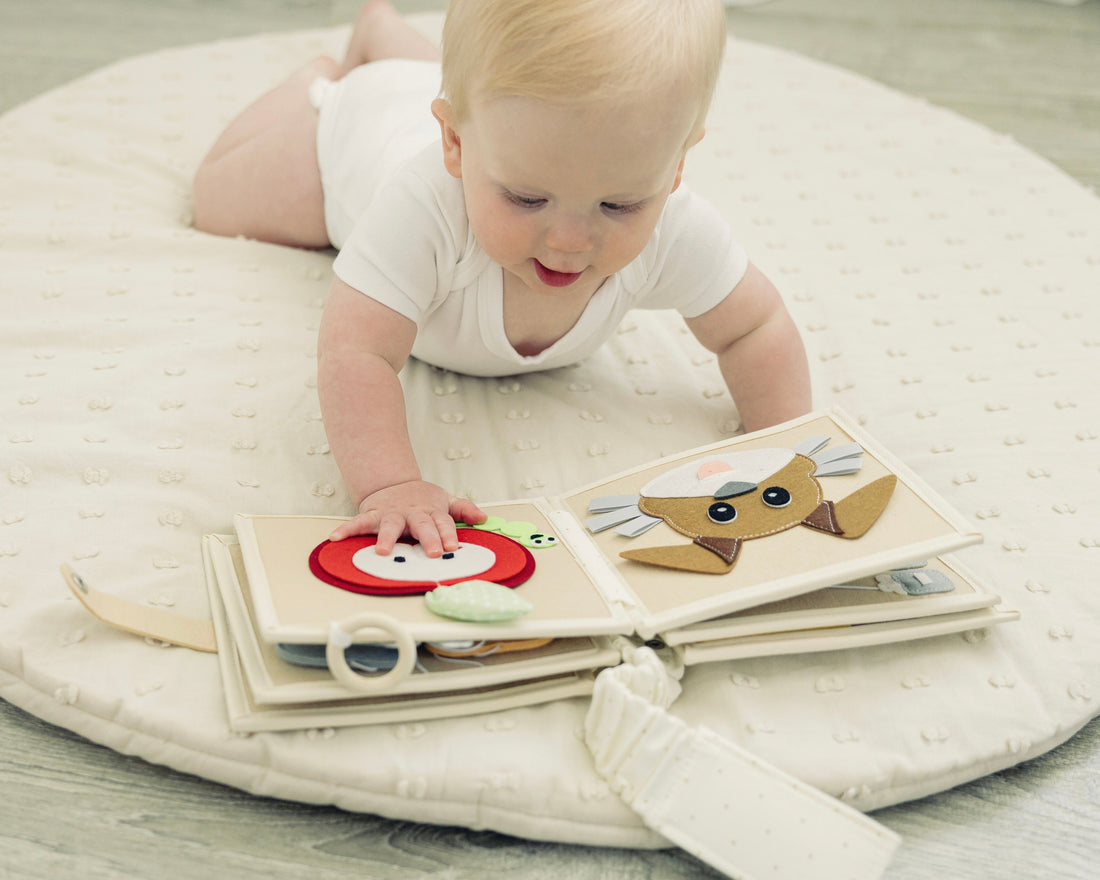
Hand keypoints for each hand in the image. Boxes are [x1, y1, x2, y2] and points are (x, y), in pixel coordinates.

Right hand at [327, 480, 486, 556]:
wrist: (393, 483)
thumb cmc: (422, 499)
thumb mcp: (445, 501)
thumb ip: (463, 509)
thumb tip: (483, 518)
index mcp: (432, 512)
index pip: (444, 523)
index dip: (449, 534)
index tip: (453, 547)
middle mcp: (413, 514)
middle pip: (422, 525)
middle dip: (428, 539)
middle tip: (432, 552)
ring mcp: (392, 514)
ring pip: (390, 526)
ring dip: (387, 538)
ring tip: (383, 551)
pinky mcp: (373, 513)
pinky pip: (359, 522)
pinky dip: (346, 529)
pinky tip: (336, 537)